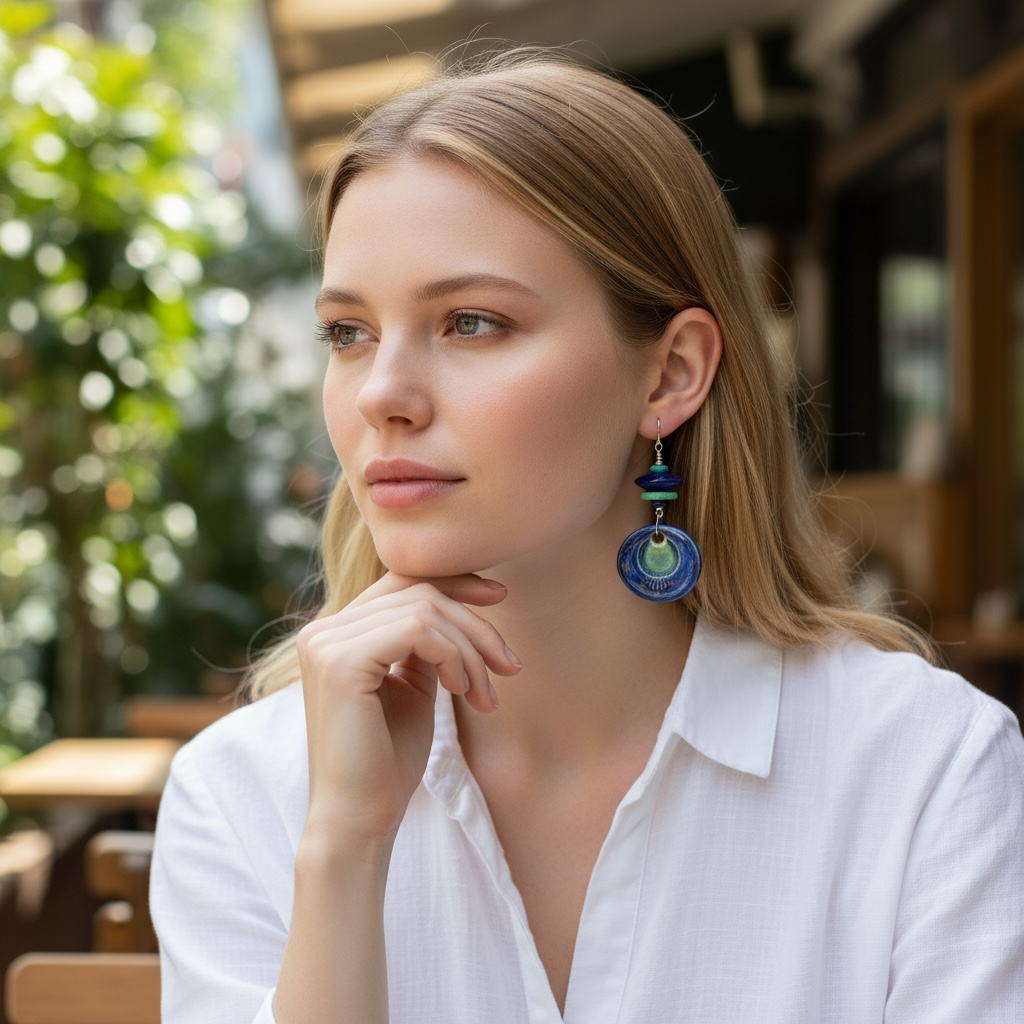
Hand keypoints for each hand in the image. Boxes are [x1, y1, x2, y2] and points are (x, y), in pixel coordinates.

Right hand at [296, 572, 520, 846]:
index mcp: (336, 633)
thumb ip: (425, 645)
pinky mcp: (340, 662)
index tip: (500, 596)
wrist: (360, 821)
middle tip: (510, 667)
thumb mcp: (414, 688)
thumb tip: (461, 604)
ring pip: (424, 609)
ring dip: (470, 649)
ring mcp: (327, 643)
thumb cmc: (388, 762)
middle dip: (476, 625)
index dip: (455, 581)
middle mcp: (323, 630)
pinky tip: (460, 690)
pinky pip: (417, 630)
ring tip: (485, 695)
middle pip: (419, 592)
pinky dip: (453, 655)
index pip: (401, 582)